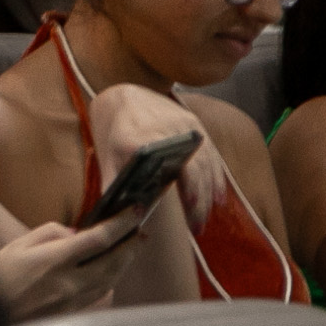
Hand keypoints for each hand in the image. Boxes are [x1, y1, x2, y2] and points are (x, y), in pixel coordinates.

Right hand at [0, 210, 144, 318]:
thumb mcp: (17, 245)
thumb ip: (50, 234)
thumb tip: (77, 234)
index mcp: (54, 261)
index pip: (100, 239)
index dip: (122, 223)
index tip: (136, 211)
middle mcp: (68, 283)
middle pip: (113, 262)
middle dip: (131, 244)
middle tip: (140, 230)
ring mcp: (71, 303)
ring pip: (110, 281)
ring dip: (124, 263)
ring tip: (131, 248)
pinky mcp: (69, 315)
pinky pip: (99, 295)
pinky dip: (110, 280)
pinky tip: (111, 272)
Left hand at [86, 83, 221, 229]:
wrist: (123, 97)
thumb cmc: (113, 134)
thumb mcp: (107, 159)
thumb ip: (114, 188)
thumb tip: (119, 220)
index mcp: (139, 137)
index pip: (167, 163)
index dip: (183, 183)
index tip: (190, 205)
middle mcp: (165, 128)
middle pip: (191, 166)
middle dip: (198, 200)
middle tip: (197, 228)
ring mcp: (183, 123)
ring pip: (204, 161)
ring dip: (208, 193)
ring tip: (204, 220)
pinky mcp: (193, 122)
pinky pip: (210, 152)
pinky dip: (215, 176)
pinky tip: (218, 198)